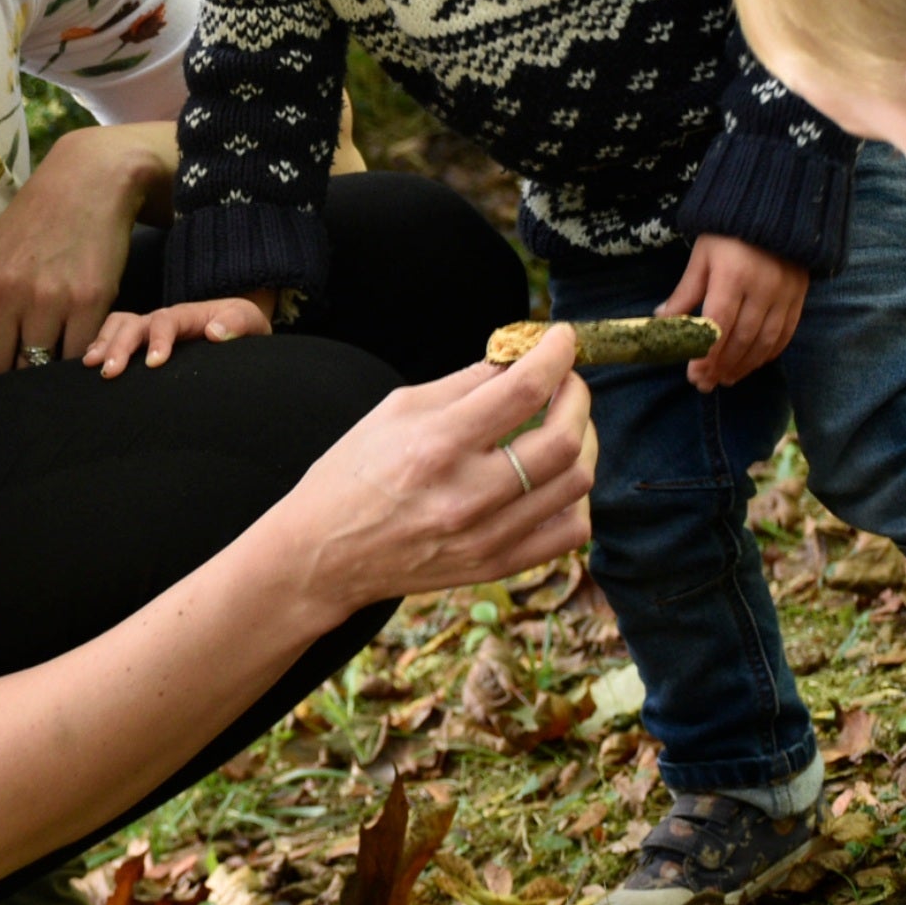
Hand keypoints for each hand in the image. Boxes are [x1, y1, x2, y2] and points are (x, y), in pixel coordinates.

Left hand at [0, 126, 163, 392]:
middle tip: (2, 409)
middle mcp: (2, 295)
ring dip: (38, 385)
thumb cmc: (31, 227)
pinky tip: (75, 364)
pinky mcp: (90, 302)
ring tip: (41, 391)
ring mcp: (47, 300)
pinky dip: (74, 368)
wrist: (88, 183)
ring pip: (34, 374)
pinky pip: (76, 359)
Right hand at [83, 296, 271, 376]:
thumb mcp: (250, 321)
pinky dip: (99, 347)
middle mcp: (163, 320)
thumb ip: (237, 323)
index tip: (154, 363)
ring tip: (91, 365)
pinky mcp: (142, 342)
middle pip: (133, 323)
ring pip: (118, 326)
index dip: (158, 340)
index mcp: (188, 314)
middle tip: (110, 372)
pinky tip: (90, 367)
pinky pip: (113, 336)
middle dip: (119, 346)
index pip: (166, 320)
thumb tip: (215, 332)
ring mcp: (149, 329)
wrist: (238, 329)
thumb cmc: (243, 328)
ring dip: (103, 343)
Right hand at [275, 326, 598, 617]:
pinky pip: (570, 533)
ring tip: (563, 423)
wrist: (323, 554)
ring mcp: (486, 536)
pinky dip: (575, 497)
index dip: (556, 354)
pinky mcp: (495, 566)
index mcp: (437, 444)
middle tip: (565, 380)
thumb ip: (464, 384)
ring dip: (582, 440)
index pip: (524, 389)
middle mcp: (467, 493)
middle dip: (577, 395)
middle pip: (564, 438)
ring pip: (577, 483)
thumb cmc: (352, 474)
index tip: (563, 339)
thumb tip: (518, 358)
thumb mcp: (395, 409)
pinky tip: (555, 478)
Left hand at [659, 234, 807, 390]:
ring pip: (765, 342)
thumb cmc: (728, 233)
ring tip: (725, 379)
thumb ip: (686, 292)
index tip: (694, 375)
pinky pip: (785, 334)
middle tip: (705, 384)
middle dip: (722, 366)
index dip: (706, 354)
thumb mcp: (701, 256)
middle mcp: (762, 288)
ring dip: (744, 365)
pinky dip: (768, 354)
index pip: (719, 325)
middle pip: (741, 339)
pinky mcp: (799, 297)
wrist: (775, 210)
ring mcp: (784, 295)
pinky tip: (752, 364)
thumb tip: (662, 320)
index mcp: (732, 276)